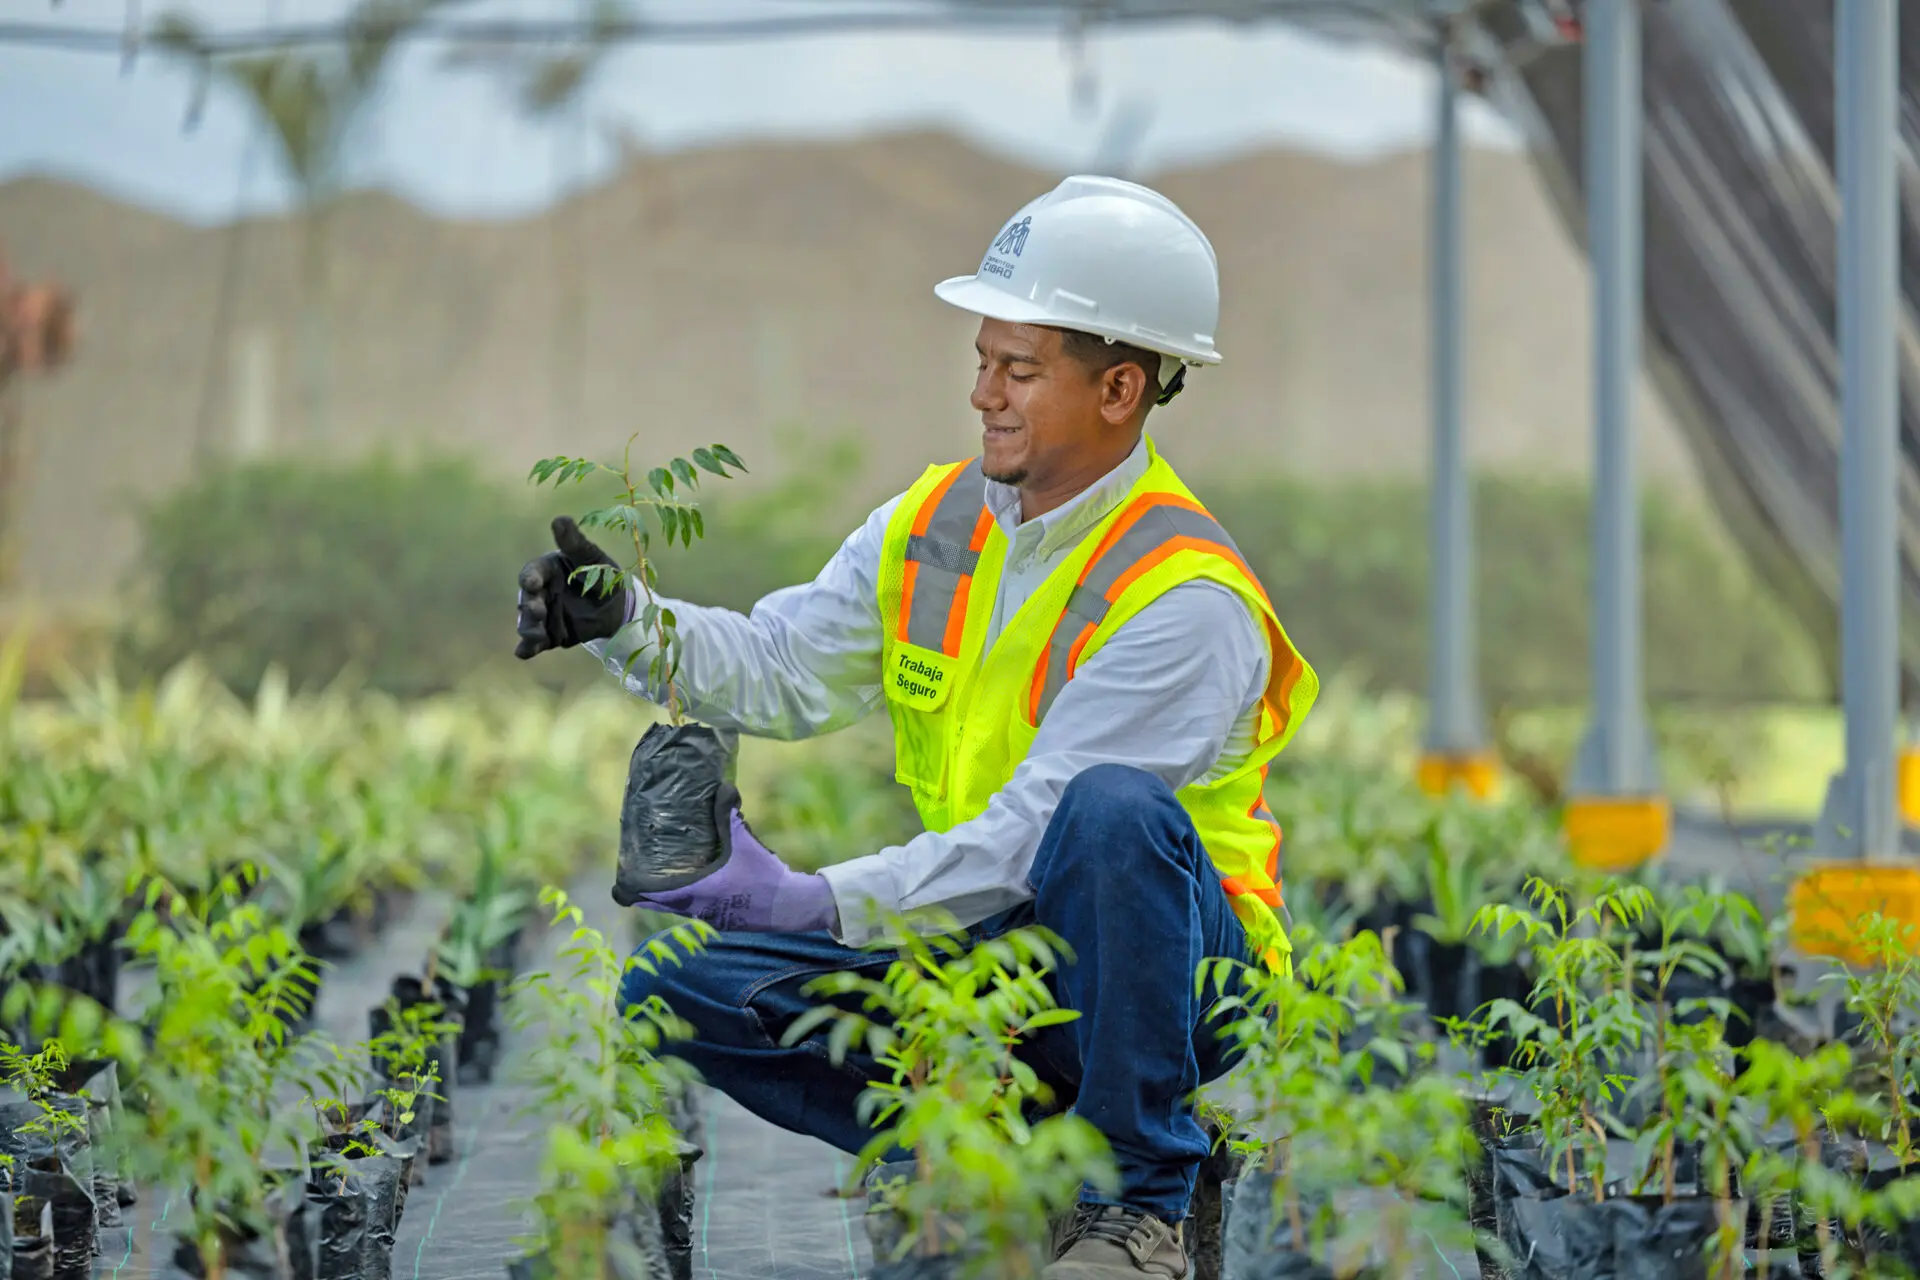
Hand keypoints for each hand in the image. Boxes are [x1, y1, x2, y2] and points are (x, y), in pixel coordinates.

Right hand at [515, 516, 632, 658]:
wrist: (619, 608)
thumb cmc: (604, 575)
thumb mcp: (593, 559)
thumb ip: (575, 543)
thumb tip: (560, 519)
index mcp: (547, 570)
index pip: (532, 573)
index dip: (530, 578)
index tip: (532, 582)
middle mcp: (540, 593)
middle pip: (526, 599)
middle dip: (529, 606)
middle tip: (537, 612)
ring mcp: (544, 615)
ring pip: (528, 623)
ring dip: (528, 629)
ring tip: (535, 636)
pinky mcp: (550, 635)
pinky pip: (535, 643)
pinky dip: (526, 649)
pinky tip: (523, 653)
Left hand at [635, 809, 837, 933]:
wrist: (790, 907)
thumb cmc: (764, 877)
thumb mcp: (744, 842)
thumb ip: (728, 815)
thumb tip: (723, 787)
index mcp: (696, 892)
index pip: (652, 896)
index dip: (632, 891)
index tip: (620, 882)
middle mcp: (697, 909)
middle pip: (658, 906)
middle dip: (645, 893)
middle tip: (635, 876)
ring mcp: (710, 919)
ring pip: (676, 910)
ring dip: (666, 898)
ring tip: (660, 878)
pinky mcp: (722, 921)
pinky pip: (694, 911)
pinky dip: (686, 901)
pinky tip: (695, 886)